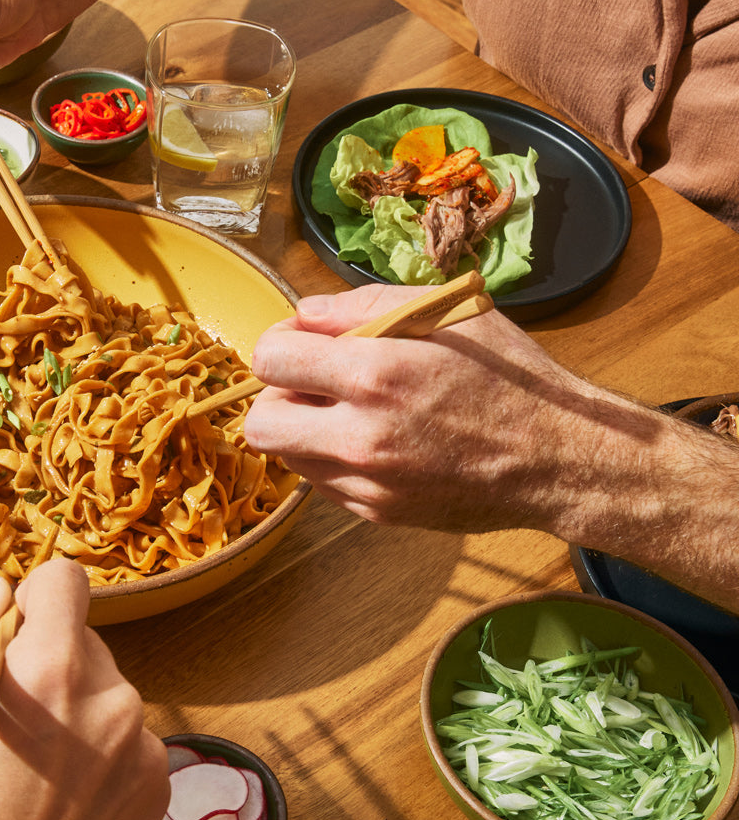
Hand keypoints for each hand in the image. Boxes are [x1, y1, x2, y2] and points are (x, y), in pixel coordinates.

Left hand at [244, 285, 654, 535]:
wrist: (559, 460)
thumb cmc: (509, 376)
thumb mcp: (447, 312)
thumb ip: (361, 306)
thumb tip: (302, 315)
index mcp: (375, 375)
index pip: (270, 361)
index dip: (280, 345)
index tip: (302, 344)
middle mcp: (360, 437)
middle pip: (260, 424)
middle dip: (278, 396)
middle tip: (315, 383)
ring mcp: (367, 483)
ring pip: (288, 457)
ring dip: (304, 429)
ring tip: (352, 410)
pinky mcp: (377, 513)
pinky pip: (324, 483)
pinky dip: (334, 459)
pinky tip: (376, 440)